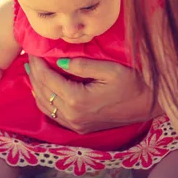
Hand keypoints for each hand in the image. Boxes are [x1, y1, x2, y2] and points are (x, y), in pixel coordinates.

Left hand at [26, 56, 160, 132]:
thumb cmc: (133, 82)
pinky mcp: (80, 127)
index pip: (47, 79)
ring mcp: (76, 124)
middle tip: (29, 57)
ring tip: (32, 70)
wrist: (148, 104)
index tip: (33, 50)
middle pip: (42, 92)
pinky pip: (53, 114)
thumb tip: (59, 60)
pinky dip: (44, 100)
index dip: (37, 63)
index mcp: (78, 100)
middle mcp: (73, 116)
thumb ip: (83, 65)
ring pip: (44, 106)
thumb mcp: (110, 69)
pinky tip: (43, 88)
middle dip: (34, 73)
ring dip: (36, 87)